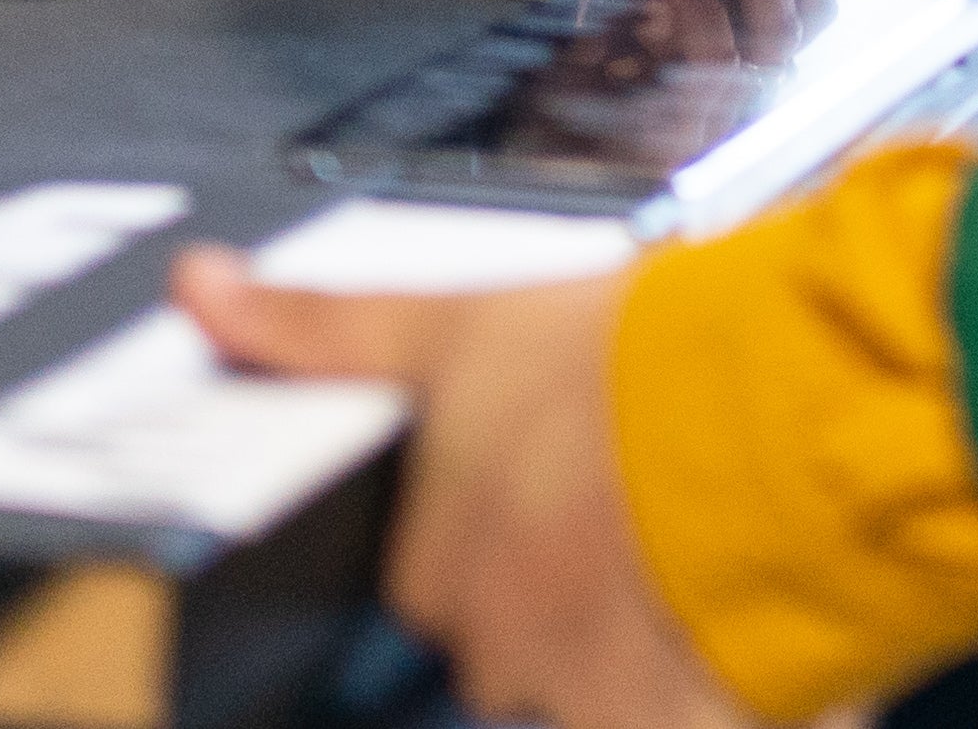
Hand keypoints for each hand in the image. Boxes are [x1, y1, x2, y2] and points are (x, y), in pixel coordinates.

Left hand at [169, 254, 738, 728]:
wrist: (777, 404)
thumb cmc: (632, 361)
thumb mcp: (462, 324)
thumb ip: (323, 329)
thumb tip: (200, 290)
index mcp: (439, 561)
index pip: (433, 585)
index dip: (496, 538)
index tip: (545, 510)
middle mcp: (496, 641)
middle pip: (510, 645)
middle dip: (559, 603)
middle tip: (631, 527)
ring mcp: (584, 692)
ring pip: (593, 688)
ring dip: (635, 648)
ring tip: (697, 569)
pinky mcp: (679, 723)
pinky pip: (683, 721)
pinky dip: (705, 694)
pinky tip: (737, 643)